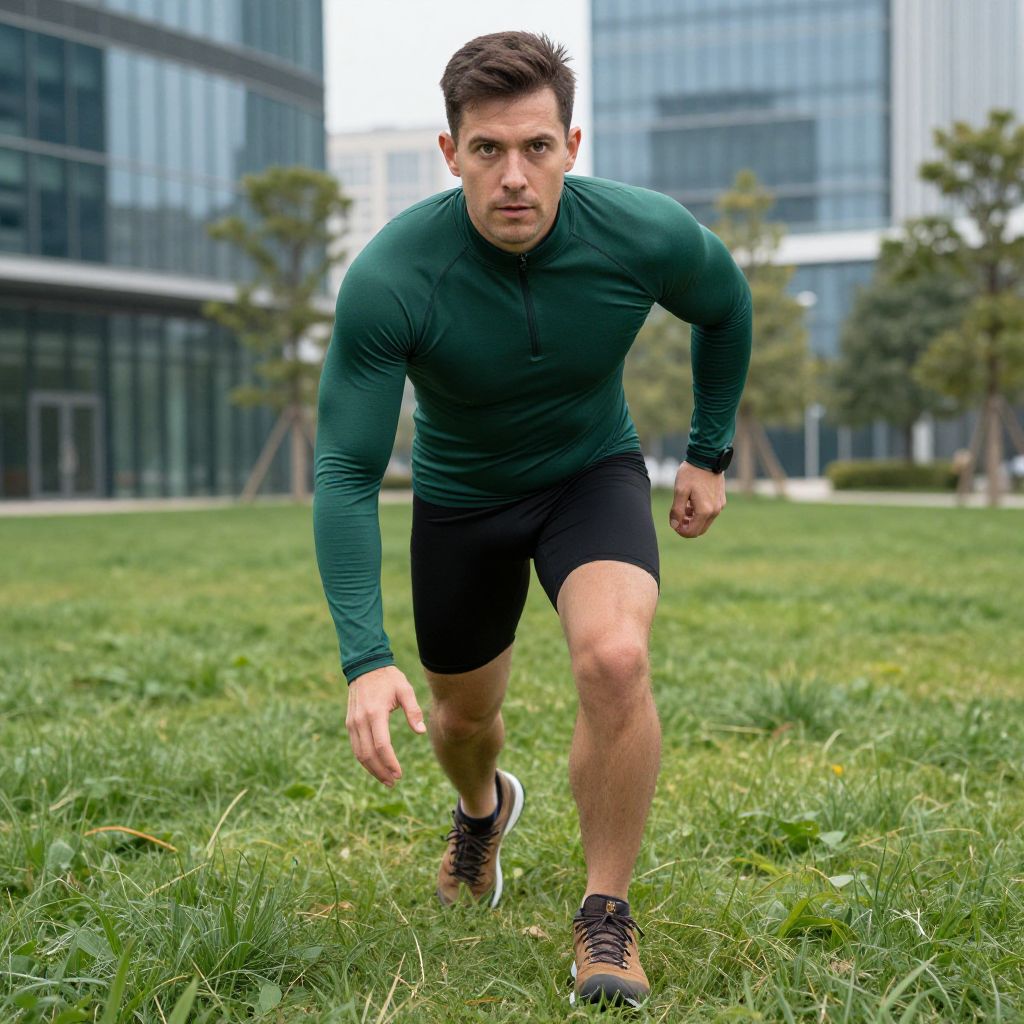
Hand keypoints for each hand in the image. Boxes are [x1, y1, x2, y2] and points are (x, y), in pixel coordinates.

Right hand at [345, 665, 426, 786]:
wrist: (365, 666)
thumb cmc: (388, 678)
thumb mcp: (405, 689)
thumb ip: (413, 710)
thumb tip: (421, 731)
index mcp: (375, 713)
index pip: (382, 745)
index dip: (390, 762)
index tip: (400, 773)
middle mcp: (361, 720)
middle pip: (369, 754)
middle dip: (381, 771)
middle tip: (394, 782)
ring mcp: (353, 723)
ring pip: (359, 754)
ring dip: (372, 769)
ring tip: (386, 779)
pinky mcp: (350, 723)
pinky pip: (356, 747)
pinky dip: (365, 760)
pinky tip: (376, 766)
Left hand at [669, 461, 725, 538]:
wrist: (707, 458)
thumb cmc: (691, 473)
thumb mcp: (680, 491)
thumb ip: (676, 510)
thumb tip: (674, 525)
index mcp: (704, 511)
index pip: (692, 532)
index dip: (680, 531)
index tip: (673, 522)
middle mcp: (715, 511)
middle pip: (699, 530)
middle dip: (687, 526)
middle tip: (677, 516)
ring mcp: (719, 506)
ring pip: (705, 522)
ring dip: (693, 519)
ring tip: (683, 506)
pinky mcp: (721, 500)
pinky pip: (710, 514)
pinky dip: (700, 513)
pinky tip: (692, 502)